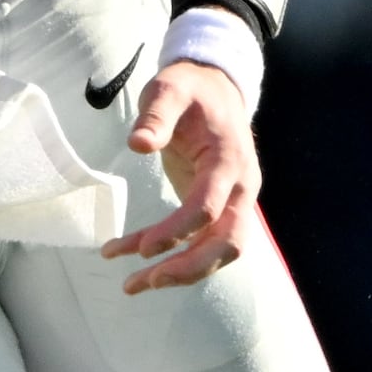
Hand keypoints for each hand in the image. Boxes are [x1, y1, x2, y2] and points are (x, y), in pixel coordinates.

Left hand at [103, 58, 259, 292]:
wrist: (217, 87)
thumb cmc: (190, 88)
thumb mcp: (169, 90)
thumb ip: (156, 115)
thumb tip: (138, 144)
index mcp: (230, 161)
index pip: (209, 207)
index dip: (178, 231)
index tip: (143, 247)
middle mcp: (241, 188)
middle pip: (228, 243)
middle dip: (188, 268)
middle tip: (144, 281)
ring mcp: (234, 201)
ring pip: (218, 251)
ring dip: (181, 272)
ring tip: (132, 284)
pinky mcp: (219, 207)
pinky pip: (201, 241)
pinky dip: (171, 254)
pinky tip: (129, 254)